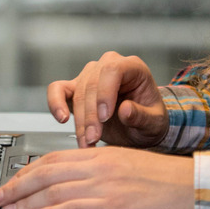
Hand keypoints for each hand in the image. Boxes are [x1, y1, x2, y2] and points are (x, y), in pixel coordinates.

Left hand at [0, 147, 193, 208]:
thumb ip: (95, 169)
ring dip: (25, 202)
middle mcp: (97, 166)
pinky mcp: (112, 206)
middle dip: (16, 187)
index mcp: (98, 154)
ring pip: (53, 191)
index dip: (26, 172)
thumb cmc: (160, 179)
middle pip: (45, 174)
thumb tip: (67, 182)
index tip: (10, 183)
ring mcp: (104, 186)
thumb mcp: (122, 163)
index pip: (52, 159)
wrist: (189, 186)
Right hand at [47, 51, 168, 148]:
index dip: (106, 92)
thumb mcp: (154, 122)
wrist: (140, 128)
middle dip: (91, 116)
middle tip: (94, 138)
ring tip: (86, 141)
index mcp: (132, 67)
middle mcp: (109, 66)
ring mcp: (90, 76)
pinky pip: (57, 90)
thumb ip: (142, 116)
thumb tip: (125, 110)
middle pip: (92, 84)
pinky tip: (61, 118)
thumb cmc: (149, 120)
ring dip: (79, 121)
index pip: (113, 69)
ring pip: (77, 93)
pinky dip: (55, 103)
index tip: (105, 117)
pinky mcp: (75, 89)